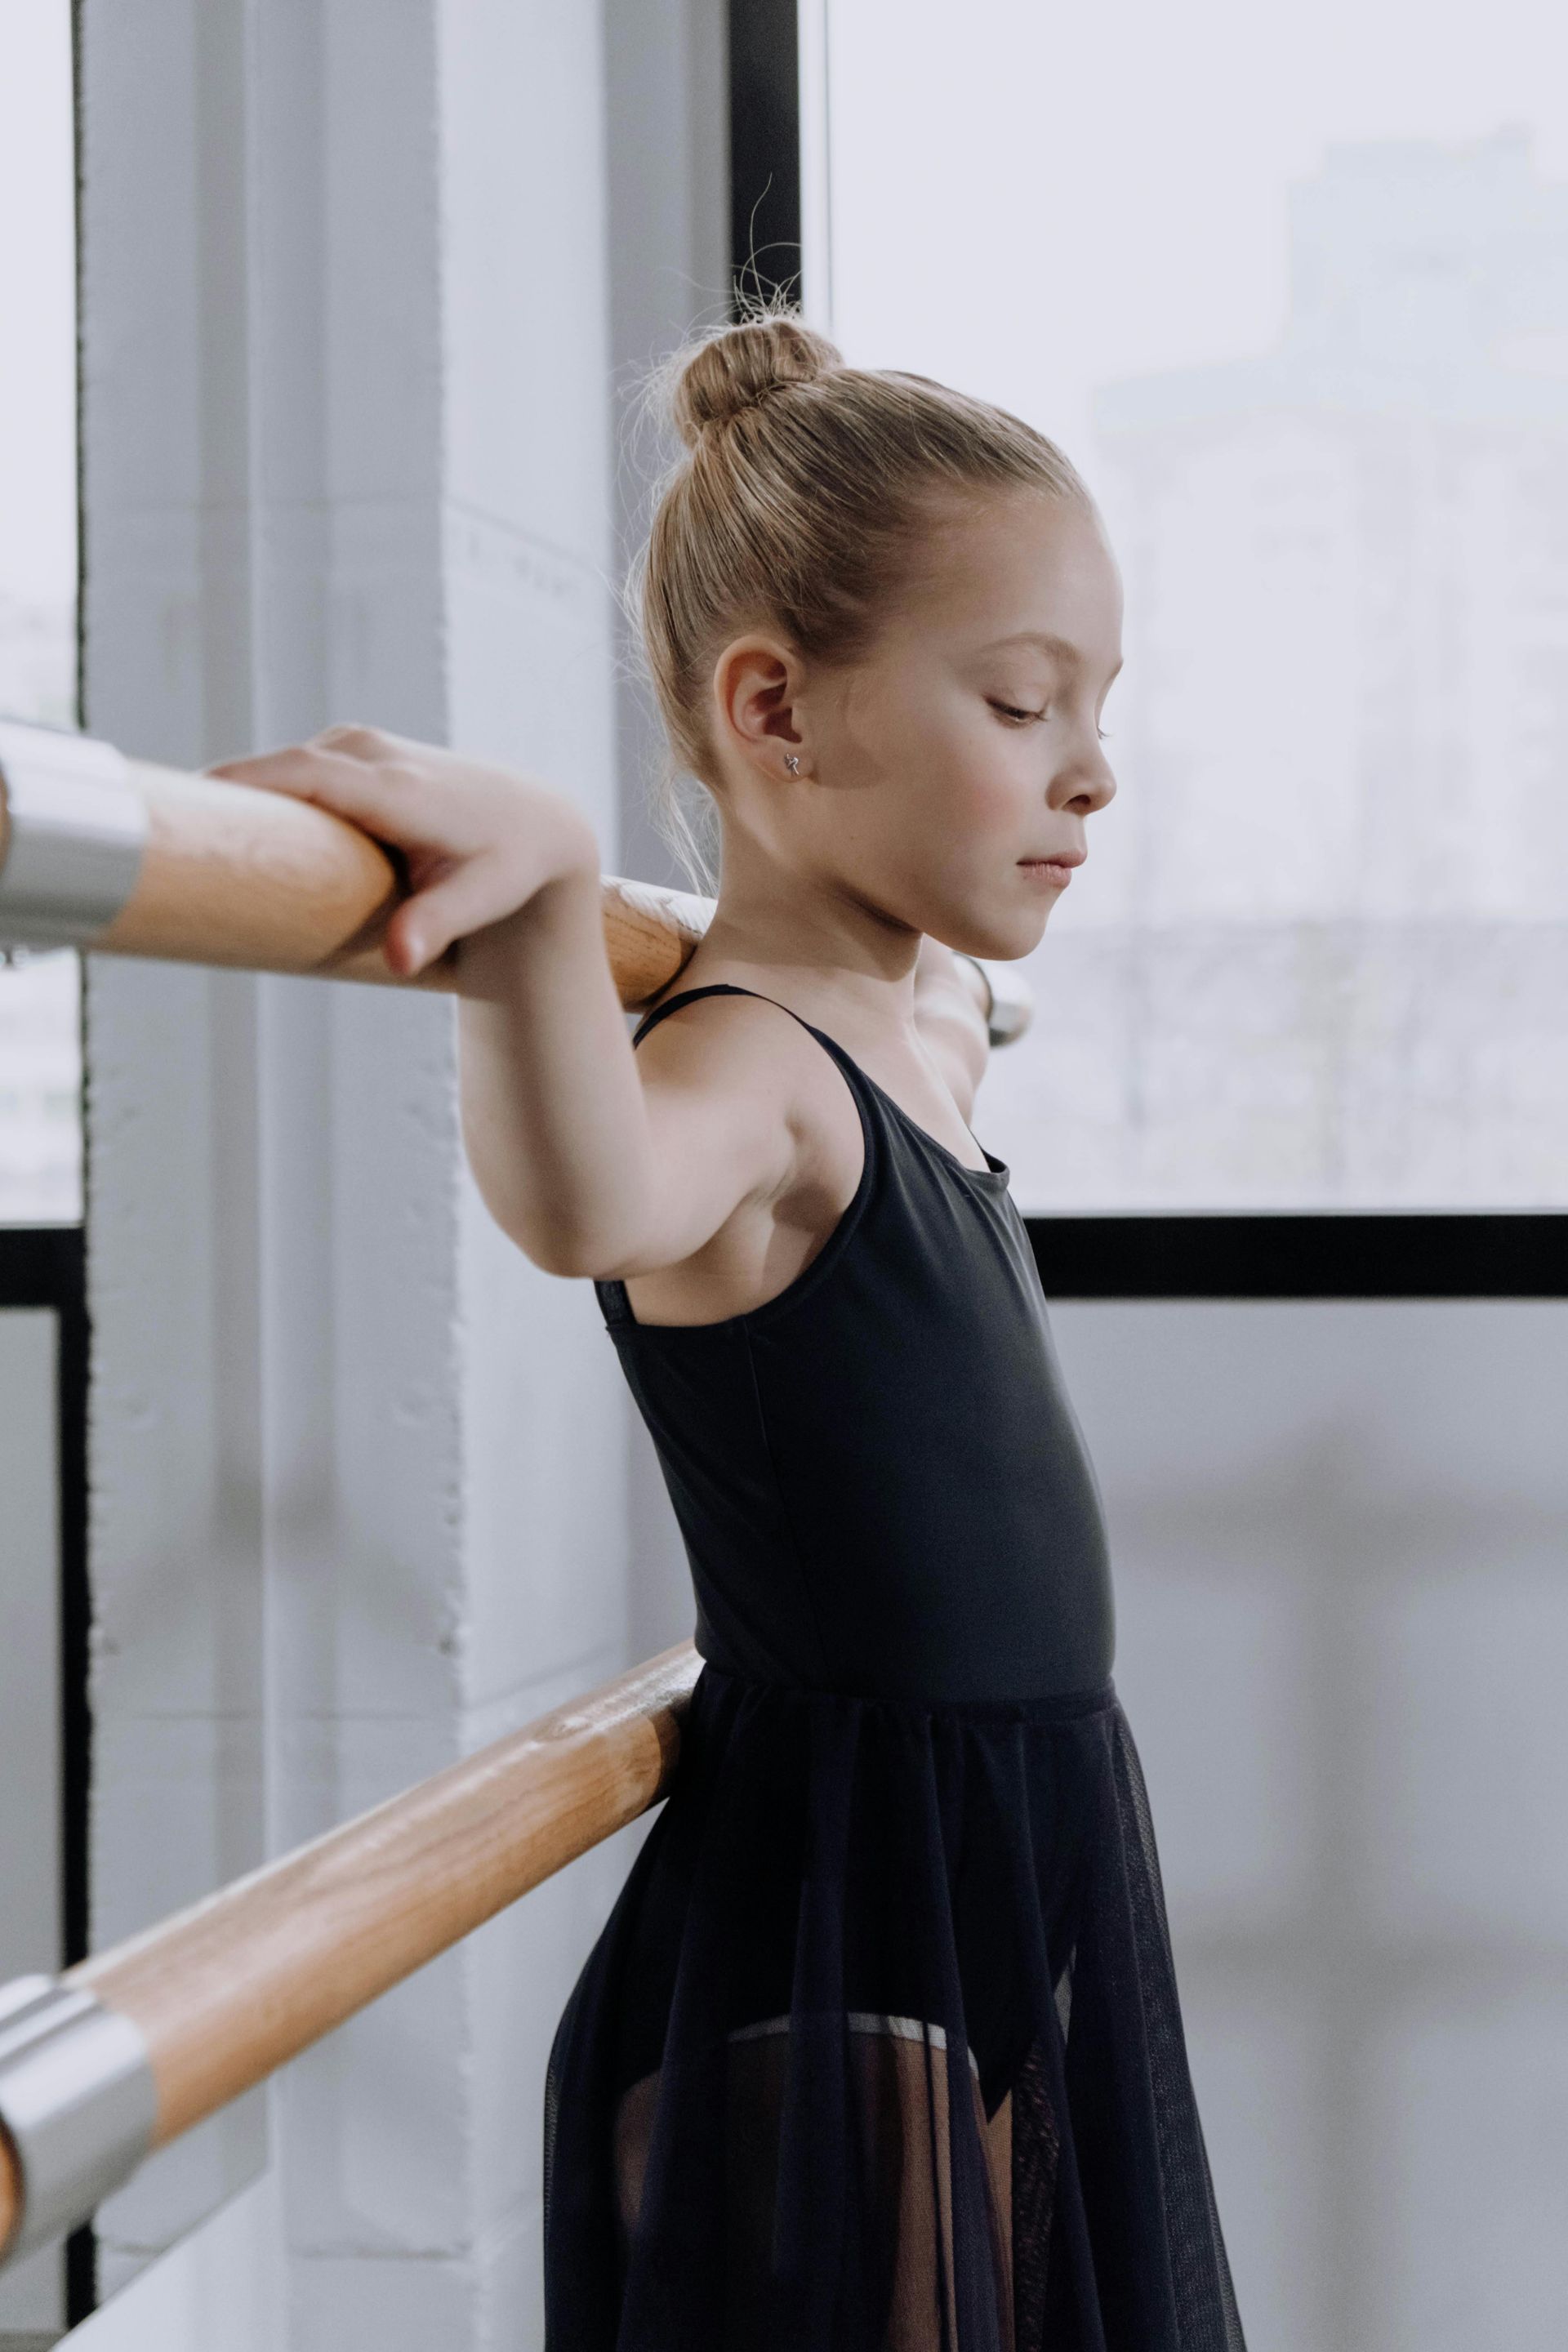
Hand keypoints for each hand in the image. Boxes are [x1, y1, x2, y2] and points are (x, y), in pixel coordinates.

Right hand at [206, 724, 598, 977]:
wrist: (538, 823)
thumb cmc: (508, 866)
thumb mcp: (481, 898)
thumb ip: (437, 924)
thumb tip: (402, 957)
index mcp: (392, 787)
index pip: (299, 776)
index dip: (238, 786)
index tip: (182, 812)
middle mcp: (371, 754)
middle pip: (277, 769)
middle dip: (223, 796)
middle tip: (163, 838)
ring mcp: (362, 746)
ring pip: (283, 768)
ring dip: (242, 796)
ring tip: (190, 836)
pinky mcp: (357, 751)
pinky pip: (297, 767)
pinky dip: (267, 789)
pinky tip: (236, 821)